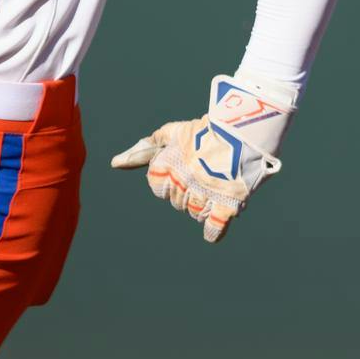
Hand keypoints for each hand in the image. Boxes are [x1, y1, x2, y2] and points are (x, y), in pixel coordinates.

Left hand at [110, 73, 295, 243]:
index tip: (184, 168)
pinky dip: (212, 231)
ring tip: (216, 187)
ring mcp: (206, 194)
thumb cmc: (207, 129)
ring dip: (203, 204)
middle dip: (188, 191)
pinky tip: (212, 232)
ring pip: (194, 212)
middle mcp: (183, 182)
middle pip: (177, 201)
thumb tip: (115, 164)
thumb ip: (144, 150)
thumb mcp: (173, 133)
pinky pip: (214, 226)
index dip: (169, 179)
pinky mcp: (228, 203)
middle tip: (205, 174)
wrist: (244, 127)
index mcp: (168, 166)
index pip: (157, 186)